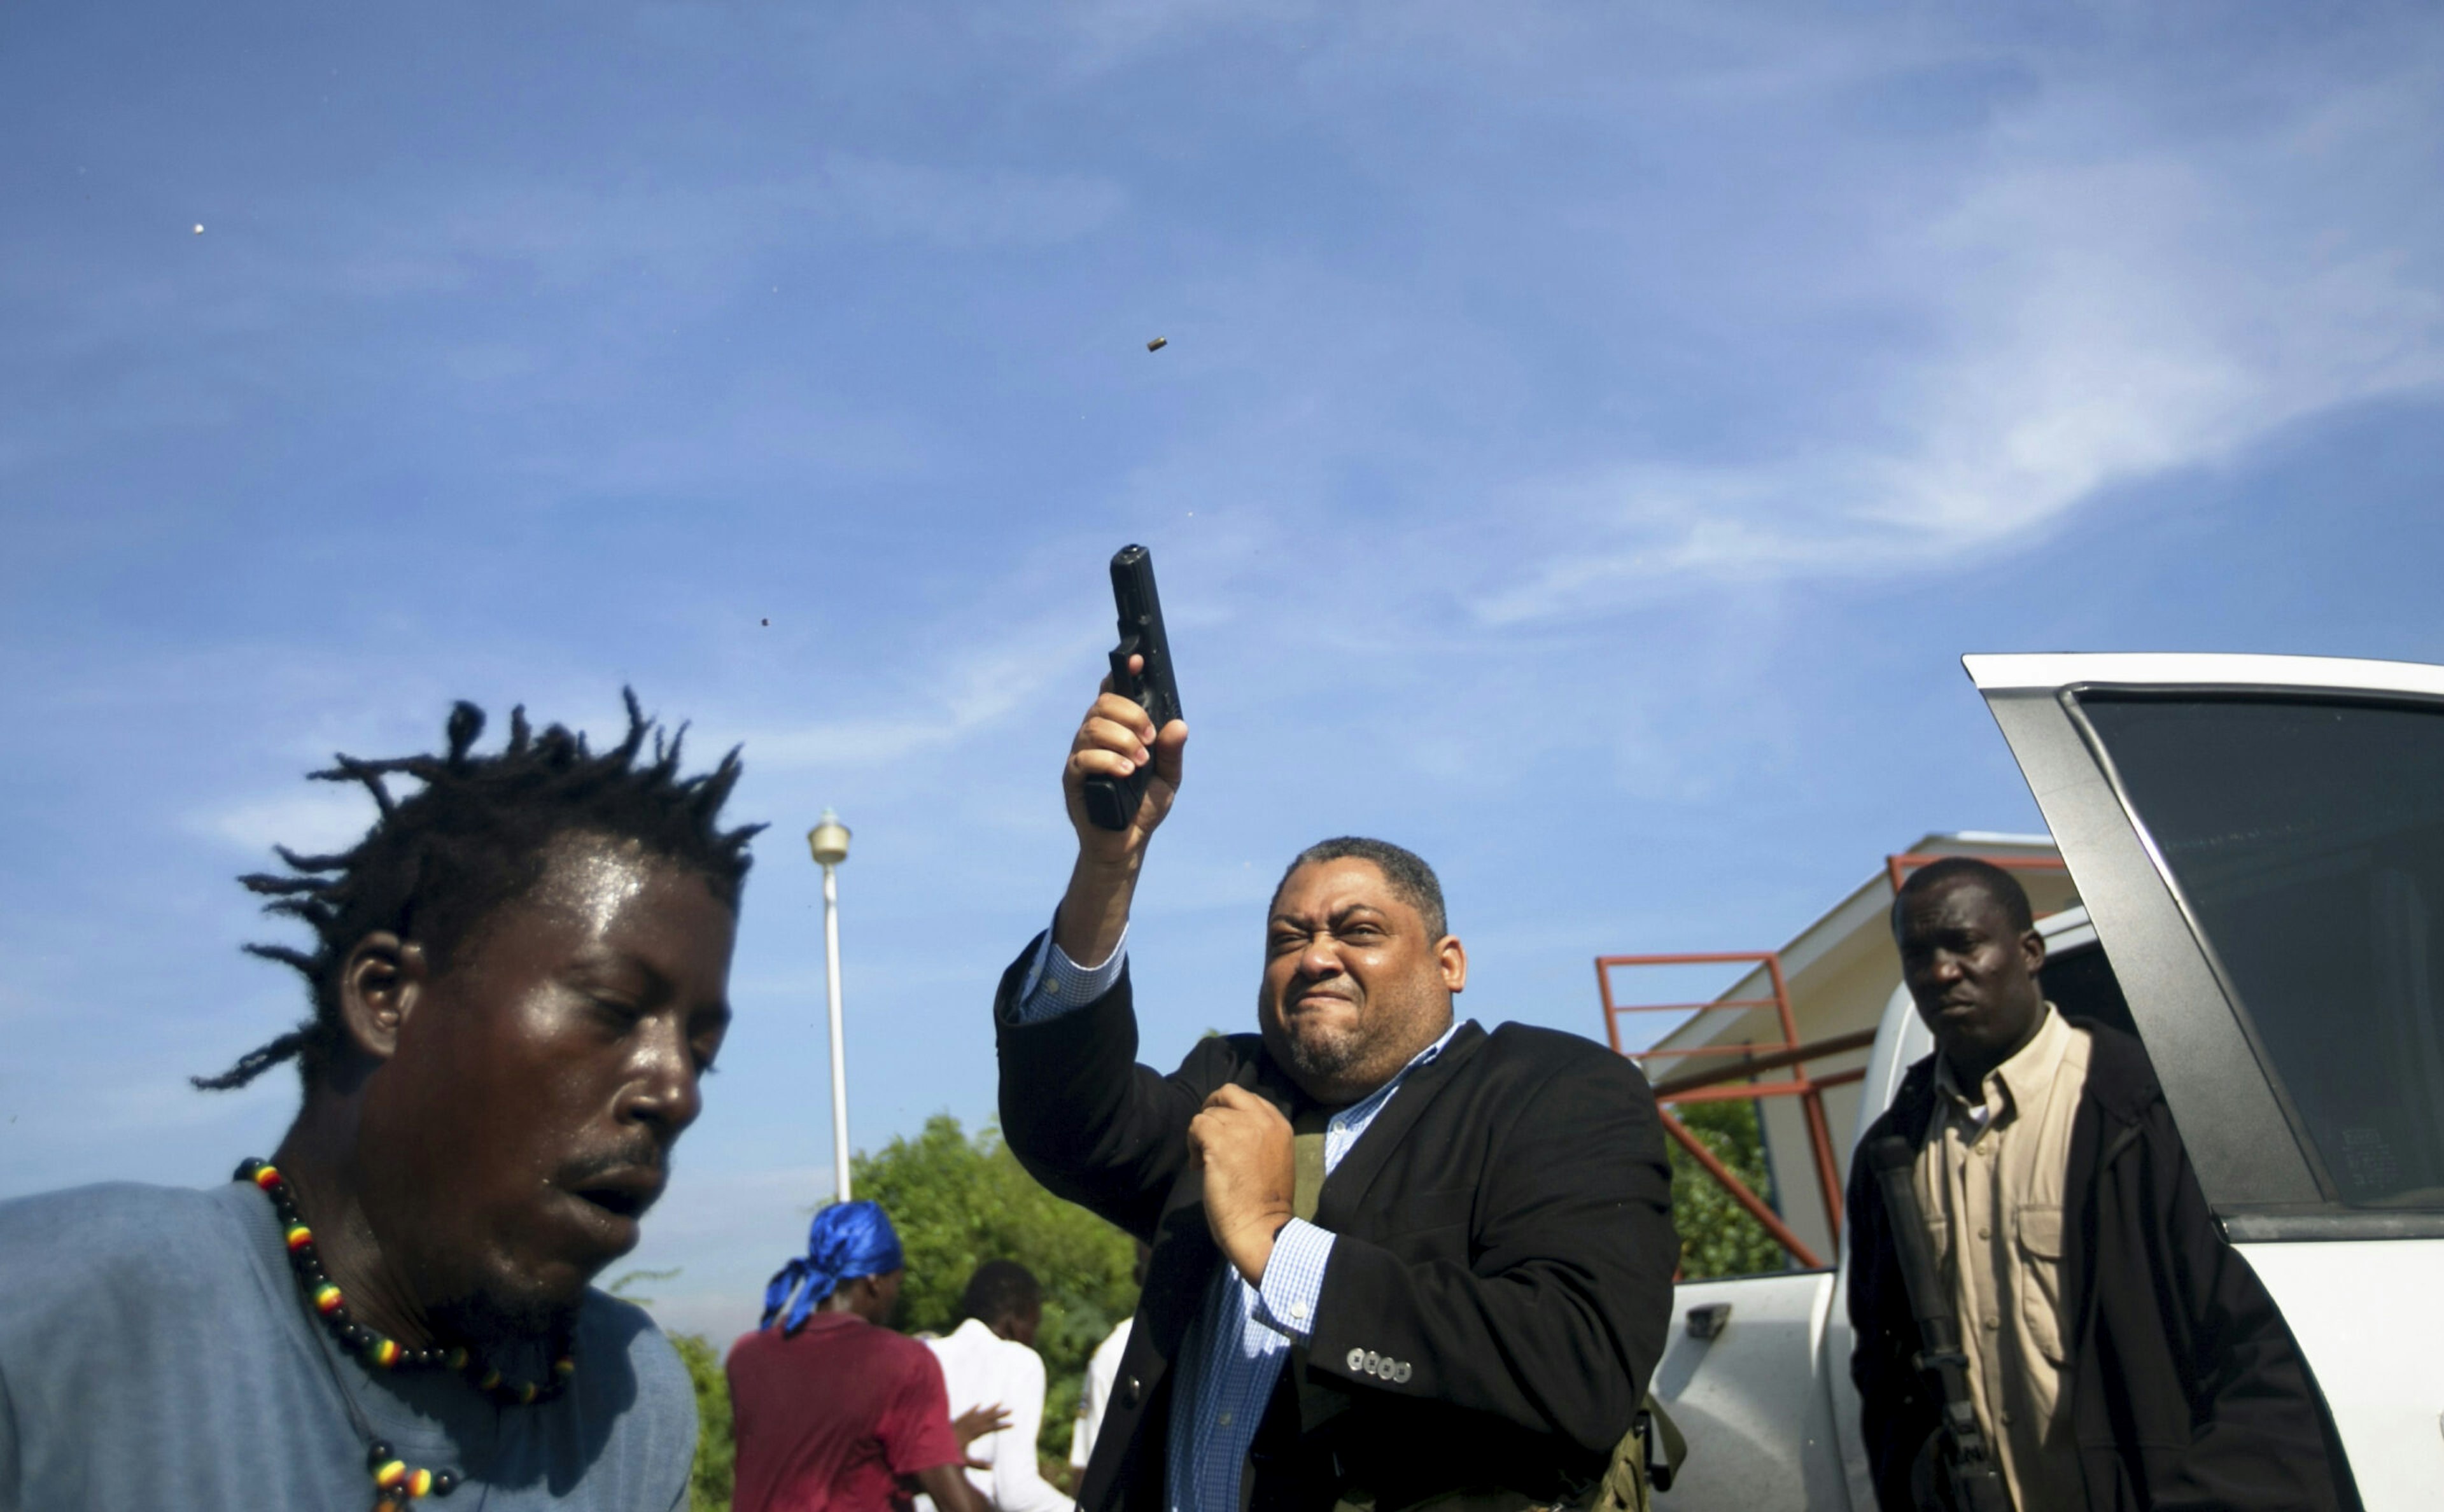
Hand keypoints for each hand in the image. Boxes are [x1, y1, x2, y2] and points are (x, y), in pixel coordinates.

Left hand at [953, 1403, 1009, 1468]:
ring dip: (988, 1409)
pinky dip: (973, 1409)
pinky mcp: (955, 1422)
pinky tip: (978, 1405)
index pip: (989, 1428)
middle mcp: (967, 1426)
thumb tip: (992, 1467)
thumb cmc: (948, 1456)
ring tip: (999, 1403)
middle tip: (1010, 1410)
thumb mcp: (964, 1462)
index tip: (1011, 1424)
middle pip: (985, 1418)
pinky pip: (966, 1414)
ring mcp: (961, 1423)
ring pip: (977, 1414)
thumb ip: (977, 1465)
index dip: (1000, 1425)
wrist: (931, 1447)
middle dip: (998, 1414)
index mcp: (971, 1434)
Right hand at [1061, 657, 1188, 861]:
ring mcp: (1081, 755)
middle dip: (1131, 715)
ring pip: (1093, 727)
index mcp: (1117, 730)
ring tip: (1140, 762)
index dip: (1122, 673)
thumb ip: (1172, 752)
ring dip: (1123, 740)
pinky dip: (1108, 760)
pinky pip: (1083, 757)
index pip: (1113, 693)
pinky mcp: (1072, 778)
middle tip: (1150, 739)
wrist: (1126, 844)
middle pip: (1102, 704)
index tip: (1136, 661)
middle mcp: (1095, 737)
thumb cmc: (1143, 807)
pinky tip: (1126, 772)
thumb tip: (1179, 725)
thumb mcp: (1168, 779)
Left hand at [1188, 1084, 1294, 1283]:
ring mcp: (1242, 1128)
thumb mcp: (1274, 1158)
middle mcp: (1263, 1120)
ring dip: (1201, 1136)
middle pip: (1228, 1092)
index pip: (1249, 1098)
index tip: (1226, 1135)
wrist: (1261, 1227)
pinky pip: (1196, 1125)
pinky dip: (1192, 1145)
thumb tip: (1228, 1128)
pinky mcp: (1220, 1141)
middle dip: (1212, 1108)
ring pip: (1208, 1114)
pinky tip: (1198, 1167)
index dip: (1231, 1112)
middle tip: (1206, 1135)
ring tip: (1204, 1163)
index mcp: (1280, 1125)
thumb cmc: (1266, 1204)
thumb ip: (1259, 1136)